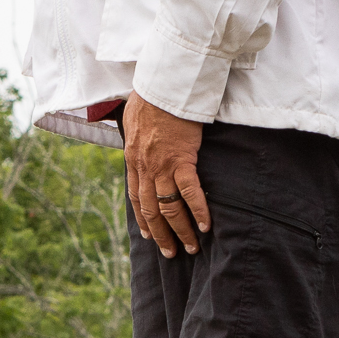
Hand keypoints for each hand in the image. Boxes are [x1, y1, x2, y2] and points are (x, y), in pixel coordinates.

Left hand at [123, 91, 210, 257]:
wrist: (163, 85)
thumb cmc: (151, 96)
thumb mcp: (133, 118)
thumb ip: (136, 135)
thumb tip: (138, 137)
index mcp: (133, 158)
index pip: (135, 196)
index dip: (142, 218)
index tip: (147, 234)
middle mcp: (144, 167)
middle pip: (150, 209)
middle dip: (160, 234)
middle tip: (170, 252)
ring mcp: (162, 166)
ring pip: (168, 207)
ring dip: (179, 230)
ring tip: (190, 247)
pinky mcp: (181, 159)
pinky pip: (189, 192)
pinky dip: (197, 210)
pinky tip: (205, 225)